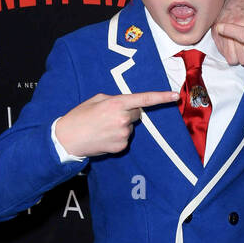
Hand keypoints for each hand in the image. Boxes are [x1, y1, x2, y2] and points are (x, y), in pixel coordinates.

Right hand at [54, 90, 177, 157]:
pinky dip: (117, 137)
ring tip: (103, 127)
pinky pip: (125, 138)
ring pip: (130, 127)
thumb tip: (128, 105)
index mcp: (116, 103)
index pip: (144, 99)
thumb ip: (115, 99)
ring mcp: (124, 134)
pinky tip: (104, 136)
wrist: (68, 138)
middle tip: (108, 115)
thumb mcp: (96, 99)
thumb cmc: (80, 116)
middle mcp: (123, 119)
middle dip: (128, 112)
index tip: (175, 95)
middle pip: (137, 113)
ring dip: (121, 125)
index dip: (161, 97)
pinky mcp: (121, 146)